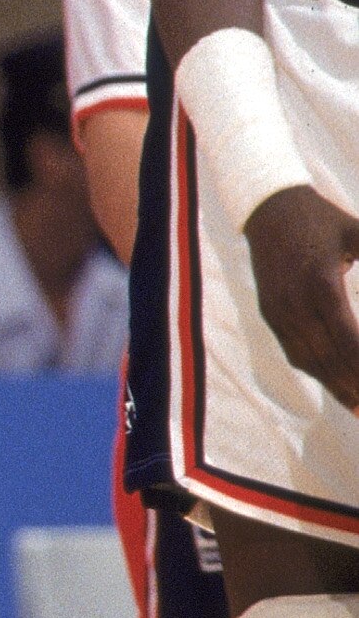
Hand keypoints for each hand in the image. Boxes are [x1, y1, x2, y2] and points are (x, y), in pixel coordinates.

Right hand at [246, 186, 358, 409]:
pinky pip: (294, 350)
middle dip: (353, 385)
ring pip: (309, 360)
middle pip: (327, 357)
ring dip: (335, 386)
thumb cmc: (322, 220)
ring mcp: (279, 311)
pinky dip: (316, 371)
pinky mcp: (270, 313)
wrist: (268, 210)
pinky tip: (334, 383)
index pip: (346, 338)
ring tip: (358, 408)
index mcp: (320, 284)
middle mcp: (295, 304)